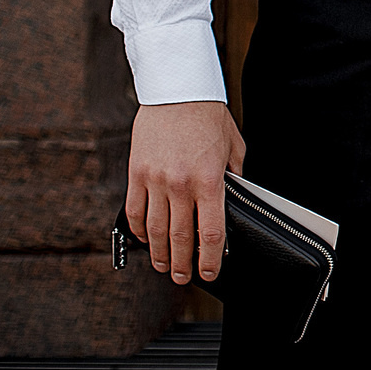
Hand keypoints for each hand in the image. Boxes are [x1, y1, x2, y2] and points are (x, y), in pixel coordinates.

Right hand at [126, 100, 244, 284]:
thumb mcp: (234, 147)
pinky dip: (139, 231)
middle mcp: (180, 184)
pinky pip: (135, 211)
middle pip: (181, 237)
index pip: (212, 231)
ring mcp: (154, 181)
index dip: (211, 258)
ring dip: (159, 253)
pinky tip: (145, 240)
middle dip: (182, 263)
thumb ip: (235, 177)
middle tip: (182, 277)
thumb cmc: (208, 117)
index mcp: (209, 180)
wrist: (177, 92)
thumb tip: (234, 201)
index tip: (211, 271)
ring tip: (163, 265)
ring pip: (156, 230)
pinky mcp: (136, 174)